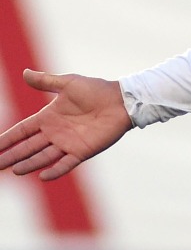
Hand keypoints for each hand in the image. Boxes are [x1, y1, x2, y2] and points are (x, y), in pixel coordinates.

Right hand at [0, 70, 131, 179]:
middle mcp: (55, 133)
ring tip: (15, 171)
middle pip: (28, 147)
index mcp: (48, 117)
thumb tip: (25, 73)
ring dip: (29, 164)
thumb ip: (46, 82)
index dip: (7, 139)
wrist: (121, 100)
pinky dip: (55, 170)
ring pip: (43, 156)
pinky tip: (43, 176)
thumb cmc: (96, 90)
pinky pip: (66, 163)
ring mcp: (68, 143)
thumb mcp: (68, 84)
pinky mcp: (83, 150)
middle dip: (12, 155)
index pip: (22, 131)